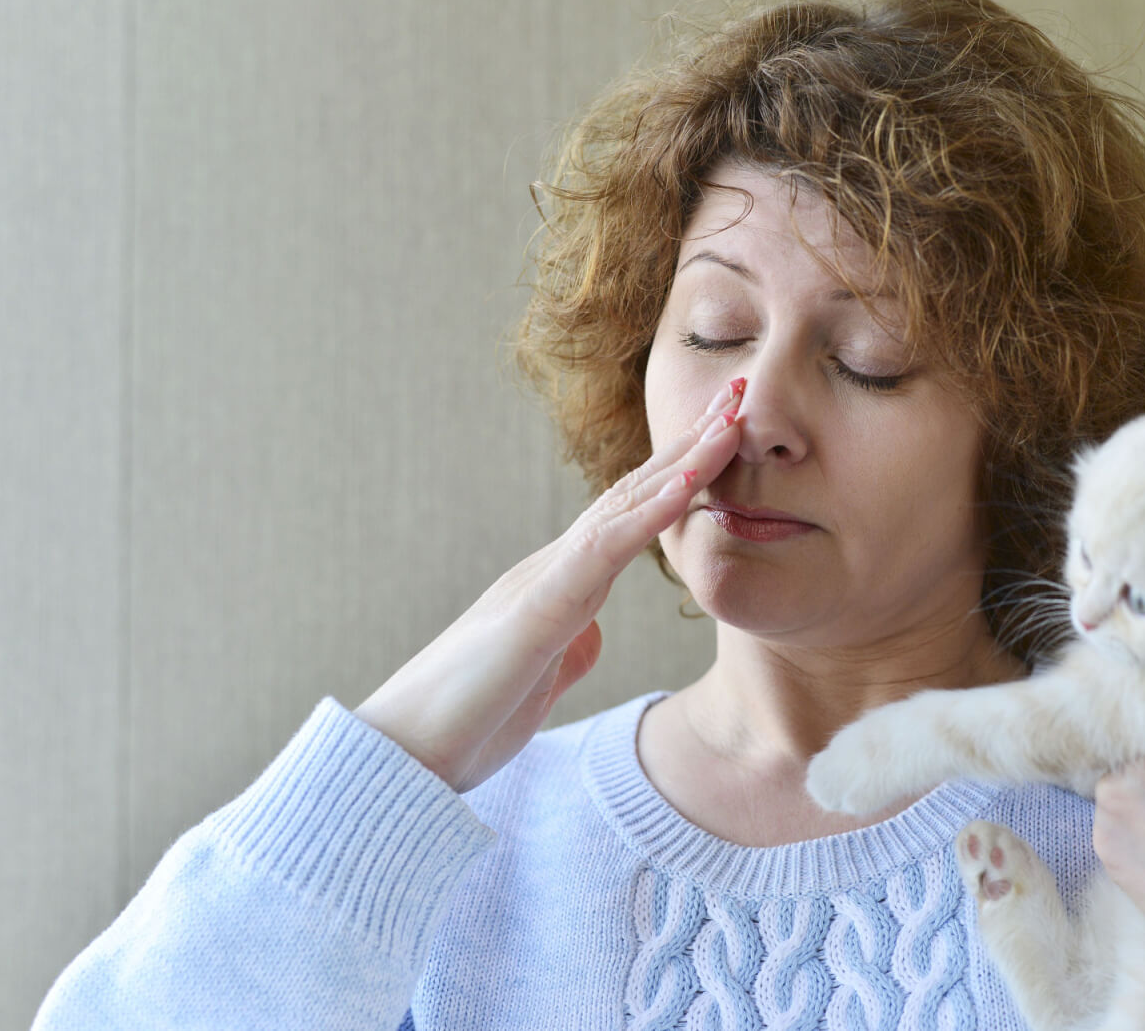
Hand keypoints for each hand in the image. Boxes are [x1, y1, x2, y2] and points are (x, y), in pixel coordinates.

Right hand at [354, 379, 746, 791]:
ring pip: (623, 506)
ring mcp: (544, 581)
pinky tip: (687, 486)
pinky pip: (601, 553)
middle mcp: (554, 567)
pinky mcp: (536, 610)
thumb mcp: (537, 679)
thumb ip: (566, 648)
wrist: (404, 754)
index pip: (631, 514)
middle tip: (740, 391)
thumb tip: (590, 636)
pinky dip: (647, 516)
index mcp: (563, 585)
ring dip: (682, 462)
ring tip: (730, 420)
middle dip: (691, 443)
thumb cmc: (467, 719)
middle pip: (634, 491)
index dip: (681, 472)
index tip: (726, 433)